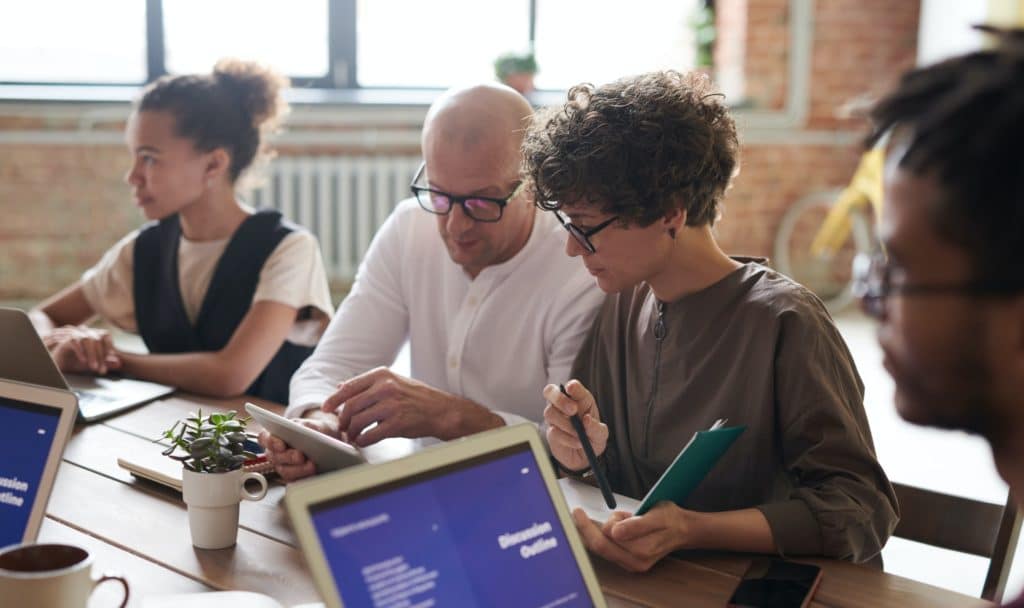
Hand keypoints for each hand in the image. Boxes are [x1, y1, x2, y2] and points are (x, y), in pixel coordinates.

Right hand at [43, 325, 121, 374]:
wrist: (55, 363)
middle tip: (102, 370)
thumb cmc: (74, 362)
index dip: (109, 346)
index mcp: (92, 335)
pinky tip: (83, 361)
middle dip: (101, 356)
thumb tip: (119, 364)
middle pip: (97, 338)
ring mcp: (73, 334)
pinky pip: (74, 341)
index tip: (112, 359)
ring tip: (93, 367)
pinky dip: (80, 351)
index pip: (105, 335)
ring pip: (87, 339)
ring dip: (92, 355)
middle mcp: (84, 332)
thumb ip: (105, 362)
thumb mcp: (92, 363)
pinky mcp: (63, 339)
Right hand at [258, 411, 338, 482]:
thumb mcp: (310, 424)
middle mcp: (275, 452)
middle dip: (289, 457)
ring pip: (285, 471)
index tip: (281, 444)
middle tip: (300, 456)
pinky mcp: (293, 477)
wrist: (324, 440)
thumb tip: (303, 429)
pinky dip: (304, 477)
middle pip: (275, 457)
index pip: (264, 438)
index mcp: (275, 436)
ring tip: (311, 465)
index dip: (271, 442)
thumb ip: (304, 426)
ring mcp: (282, 466)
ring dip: (299, 469)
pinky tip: (313, 473)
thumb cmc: (312, 431)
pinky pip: (295, 481)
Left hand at [324, 367, 501, 445]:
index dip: (334, 399)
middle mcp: (386, 388)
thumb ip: (367, 384)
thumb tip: (340, 386)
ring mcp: (392, 406)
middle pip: (351, 406)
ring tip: (353, 435)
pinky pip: (371, 435)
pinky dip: (363, 440)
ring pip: (358, 421)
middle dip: (343, 419)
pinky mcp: (397, 424)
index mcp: (382, 375)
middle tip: (342, 426)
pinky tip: (363, 441)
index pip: (349, 387)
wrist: (441, 410)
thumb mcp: (393, 381)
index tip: (326, 408)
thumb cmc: (416, 396)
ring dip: (352, 431)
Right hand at [542, 380, 607, 470]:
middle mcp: (564, 405)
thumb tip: (587, 420)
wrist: (584, 458)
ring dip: (566, 424)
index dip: (571, 386)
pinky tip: (576, 442)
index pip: (572, 387)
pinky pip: (553, 431)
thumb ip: (596, 427)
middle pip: (550, 391)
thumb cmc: (592, 438)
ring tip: (579, 434)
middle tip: (573, 410)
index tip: (571, 388)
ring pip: (549, 412)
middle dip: (560, 399)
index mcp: (579, 399)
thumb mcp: (601, 434)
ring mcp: (555, 417)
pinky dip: (567, 438)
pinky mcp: (550, 431)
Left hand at [572, 502, 691, 572]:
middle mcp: (635, 562)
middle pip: (600, 547)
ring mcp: (631, 564)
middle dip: (587, 529)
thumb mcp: (656, 515)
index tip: (578, 511)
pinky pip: (607, 550)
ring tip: (619, 517)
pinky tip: (615, 527)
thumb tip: (615, 532)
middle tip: (577, 513)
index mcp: (642, 550)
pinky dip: (604, 536)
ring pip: (601, 549)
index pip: (606, 538)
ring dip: (600, 531)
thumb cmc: (669, 519)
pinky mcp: (628, 562)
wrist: (682, 530)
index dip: (590, 525)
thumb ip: (637, 524)